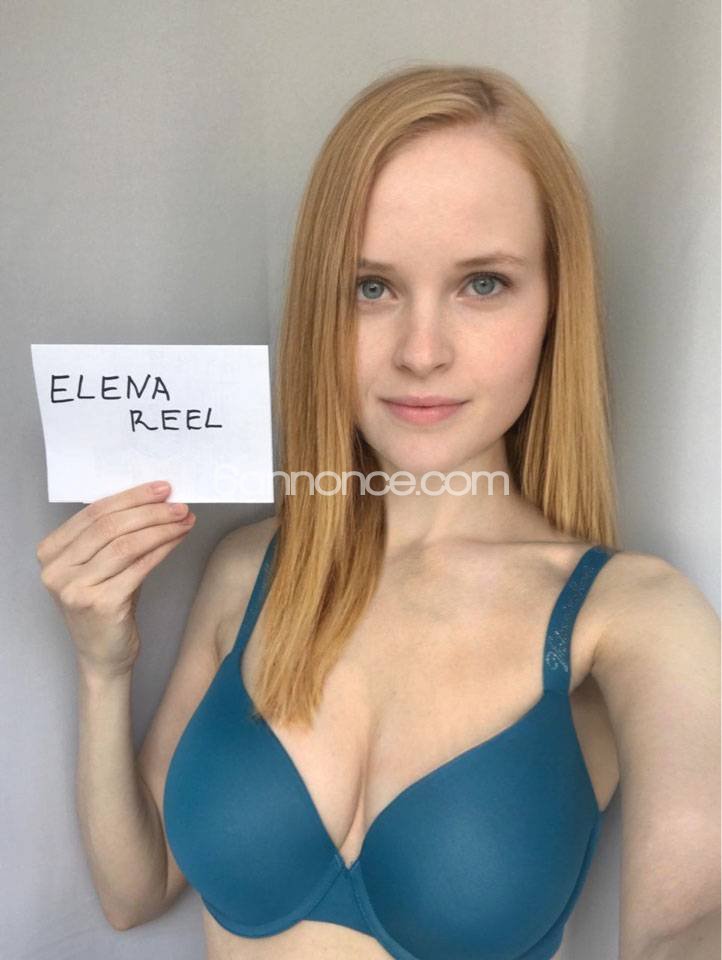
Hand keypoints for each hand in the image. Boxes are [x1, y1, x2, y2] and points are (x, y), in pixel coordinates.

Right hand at [36, 481, 195, 676]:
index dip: (131, 497)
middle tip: (179, 504)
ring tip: (184, 520)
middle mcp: (56, 570)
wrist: (103, 656)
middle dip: (149, 511)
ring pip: (126, 545)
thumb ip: (115, 535)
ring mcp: (75, 589)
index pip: (93, 513)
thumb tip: (157, 501)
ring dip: (161, 529)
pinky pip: (139, 567)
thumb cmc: (106, 604)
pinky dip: (162, 549)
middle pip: (109, 526)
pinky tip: (178, 539)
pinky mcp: (100, 604)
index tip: (161, 489)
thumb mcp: (102, 565)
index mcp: (51, 552)